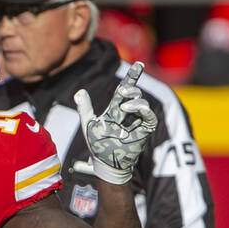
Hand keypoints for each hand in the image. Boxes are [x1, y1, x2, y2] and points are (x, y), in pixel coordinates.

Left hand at [74, 62, 156, 184]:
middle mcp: (127, 113)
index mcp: (115, 109)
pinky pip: (149, 117)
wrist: (105, 163)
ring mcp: (136, 121)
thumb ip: (85, 109)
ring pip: (142, 103)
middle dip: (132, 86)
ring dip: (135, 101)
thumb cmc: (98, 145)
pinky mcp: (144, 130)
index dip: (132, 77)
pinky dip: (144, 110)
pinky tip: (138, 109)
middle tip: (124, 90)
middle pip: (135, 93)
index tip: (139, 65)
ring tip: (124, 107)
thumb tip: (79, 91)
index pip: (124, 89)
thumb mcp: (89, 125)